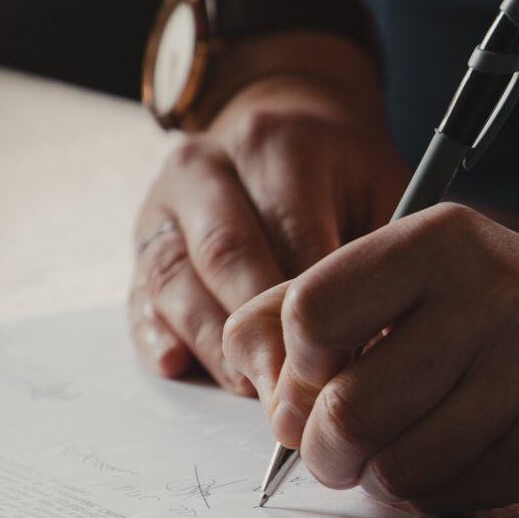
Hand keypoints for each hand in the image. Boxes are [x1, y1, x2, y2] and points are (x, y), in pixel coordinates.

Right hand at [129, 46, 406, 391]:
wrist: (281, 119)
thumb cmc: (342, 174)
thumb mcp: (379, 188)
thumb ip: (377, 255)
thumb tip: (375, 346)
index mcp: (276, 146)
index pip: (293, 237)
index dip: (315, 313)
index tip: (340, 370)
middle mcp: (207, 166)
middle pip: (226, 257)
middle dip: (259, 337)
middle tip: (291, 397)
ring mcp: (163, 202)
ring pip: (175, 279)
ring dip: (212, 344)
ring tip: (250, 390)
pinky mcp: (141, 238)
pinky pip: (139, 292)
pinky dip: (154, 333)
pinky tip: (177, 365)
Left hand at [220, 206, 518, 511]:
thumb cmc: (485, 307)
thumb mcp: (405, 274)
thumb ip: (309, 304)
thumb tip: (248, 372)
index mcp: (440, 242)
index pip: (313, 312)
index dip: (295, 363)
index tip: (317, 373)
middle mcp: (490, 299)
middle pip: (349, 408)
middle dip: (322, 447)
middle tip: (332, 446)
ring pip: (396, 467)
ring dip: (377, 477)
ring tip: (394, 451)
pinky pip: (446, 497)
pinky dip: (429, 494)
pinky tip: (449, 459)